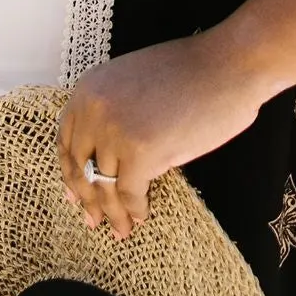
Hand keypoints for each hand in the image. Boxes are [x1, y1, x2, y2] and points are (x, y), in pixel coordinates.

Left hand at [57, 32, 267, 238]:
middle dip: (87, 199)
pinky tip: (141, 217)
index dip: (69, 172)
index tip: (73, 195)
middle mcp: (94, 109)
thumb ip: (113, 113)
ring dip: (112, 213)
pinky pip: (130, 193)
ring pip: (104, 185)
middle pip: (81, 167)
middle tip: (92, 221)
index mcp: (89, 89)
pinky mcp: (140, 151)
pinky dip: (135, 209)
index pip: (66, 140)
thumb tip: (106, 157)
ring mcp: (115, 130)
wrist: (229, 65)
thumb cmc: (193, 72)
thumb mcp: (134, 83)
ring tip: (120, 230)